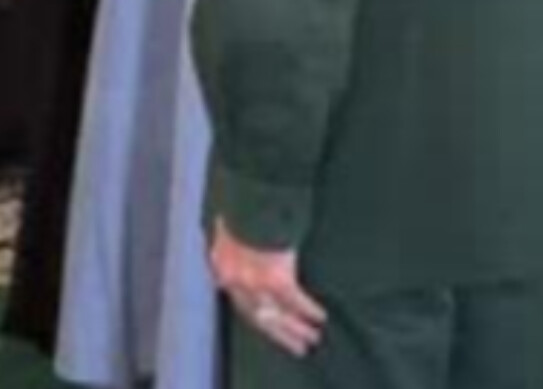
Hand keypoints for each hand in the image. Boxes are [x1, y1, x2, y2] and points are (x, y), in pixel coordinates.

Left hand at [210, 217, 326, 358]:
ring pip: (277, 315)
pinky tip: (320, 317)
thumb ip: (234, 239)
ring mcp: (254, 282)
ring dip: (295, 329)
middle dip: (279, 333)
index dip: (257, 316)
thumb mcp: (229, 223)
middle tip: (296, 347)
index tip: (269, 325)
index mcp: (222, 264)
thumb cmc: (240, 203)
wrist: (248, 195)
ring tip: (311, 339)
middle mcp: (235, 279)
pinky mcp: (276, 279)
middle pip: (258, 316)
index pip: (239, 300)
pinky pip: (296, 301)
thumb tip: (241, 243)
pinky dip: (309, 311)